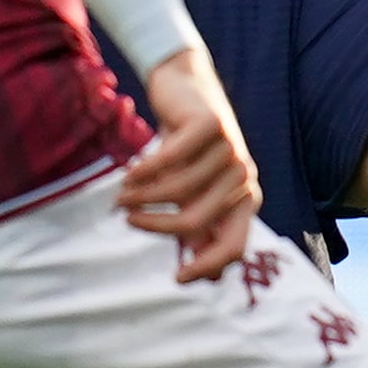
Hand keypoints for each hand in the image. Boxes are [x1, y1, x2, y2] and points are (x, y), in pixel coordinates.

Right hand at [123, 46, 263, 279]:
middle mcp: (245, 177)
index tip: (176, 278)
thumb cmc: (187, 149)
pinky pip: (171, 160)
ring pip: (179, 190)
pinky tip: (128, 174)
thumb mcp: (192, 193)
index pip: (235, 246)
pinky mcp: (212, 125)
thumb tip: (209, 280)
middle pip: (197, 221)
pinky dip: (144, 170)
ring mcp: (232, 149)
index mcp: (246, 199)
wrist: (184, 88)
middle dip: (156, 225)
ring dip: (142, 196)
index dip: (208, 266)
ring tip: (122, 194)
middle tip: (127, 218)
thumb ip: (199, 229)